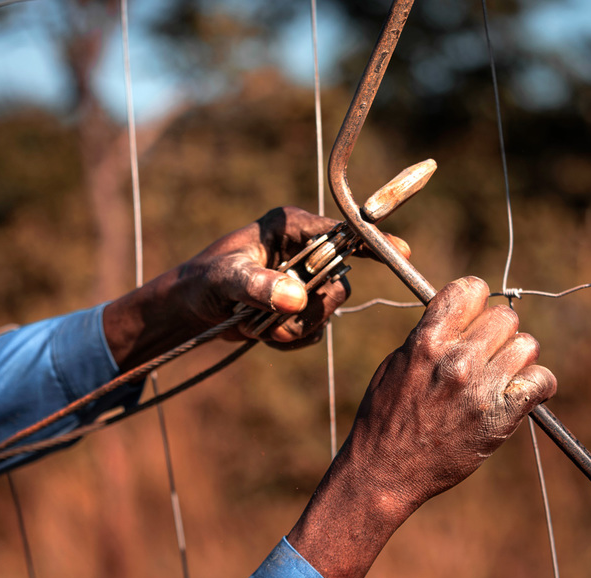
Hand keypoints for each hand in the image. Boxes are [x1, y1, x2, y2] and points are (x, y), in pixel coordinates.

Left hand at [103, 206, 410, 368]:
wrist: (189, 310)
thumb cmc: (201, 281)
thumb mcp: (226, 280)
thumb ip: (260, 286)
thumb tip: (297, 298)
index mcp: (291, 225)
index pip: (343, 231)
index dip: (373, 241)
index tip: (401, 251)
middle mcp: (304, 248)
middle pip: (340, 281)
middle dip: (312, 307)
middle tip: (279, 316)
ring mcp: (304, 278)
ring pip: (328, 310)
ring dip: (295, 327)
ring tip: (260, 326)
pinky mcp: (300, 303)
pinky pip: (315, 329)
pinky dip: (290, 339)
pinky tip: (264, 334)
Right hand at [336, 276, 556, 512]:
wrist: (384, 472)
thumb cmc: (385, 417)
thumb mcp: (396, 364)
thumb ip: (429, 336)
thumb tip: (461, 317)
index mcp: (427, 340)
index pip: (471, 289)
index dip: (475, 300)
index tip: (474, 316)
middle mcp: (457, 359)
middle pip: (505, 317)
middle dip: (497, 332)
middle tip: (487, 354)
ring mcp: (481, 389)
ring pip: (527, 346)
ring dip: (517, 358)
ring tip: (502, 376)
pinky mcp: (501, 418)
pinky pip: (541, 382)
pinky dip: (538, 386)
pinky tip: (522, 394)